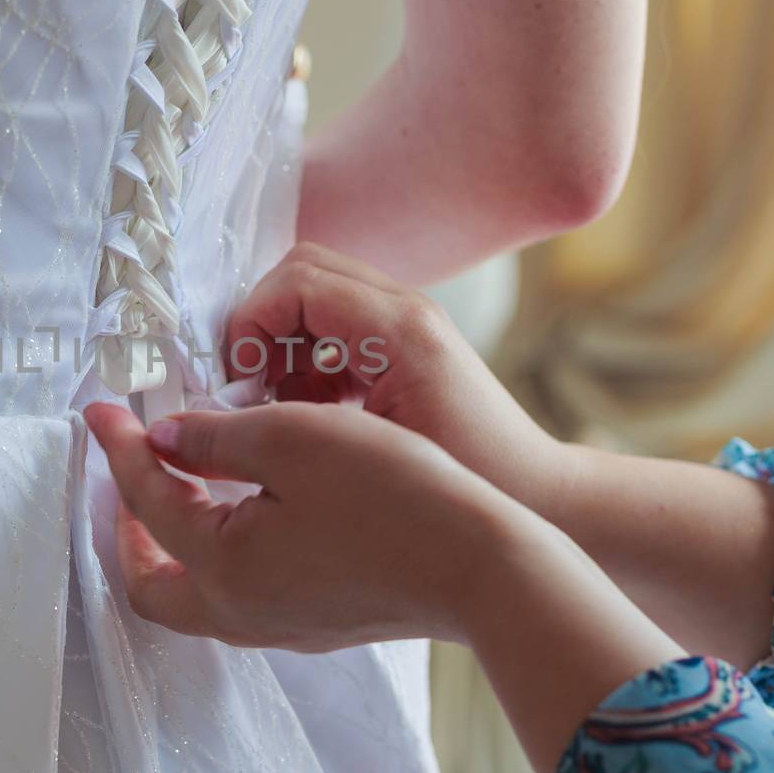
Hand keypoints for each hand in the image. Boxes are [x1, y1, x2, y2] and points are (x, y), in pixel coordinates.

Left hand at [85, 397, 682, 772]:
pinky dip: (216, 557)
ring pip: (192, 599)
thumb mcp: (293, 439)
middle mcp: (240, 612)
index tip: (102, 407)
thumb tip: (163, 436)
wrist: (485, 565)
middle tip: (128, 471)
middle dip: (124, 526)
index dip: (119, 445)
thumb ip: (214, 436)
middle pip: (148, 585)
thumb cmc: (393, 493)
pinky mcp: (318, 625)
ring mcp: (282, 627)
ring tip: (180, 486)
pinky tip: (243, 514)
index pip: (146, 498)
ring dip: (170, 544)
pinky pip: (238, 598)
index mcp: (221, 566)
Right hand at [226, 242, 575, 519]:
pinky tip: (311, 414)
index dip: (251, 325)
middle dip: (261, 325)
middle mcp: (405, 310)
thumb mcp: (372, 452)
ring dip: (283, 344)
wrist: (542, 500)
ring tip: (279, 405)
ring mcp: (407, 324)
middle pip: (300, 273)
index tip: (240, 382)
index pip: (295, 282)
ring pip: (314, 297)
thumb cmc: (471, 485)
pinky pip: (336, 327)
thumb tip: (231, 405)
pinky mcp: (405, 347)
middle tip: (251, 387)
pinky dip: (308, 360)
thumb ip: (298, 417)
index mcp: (398, 328)